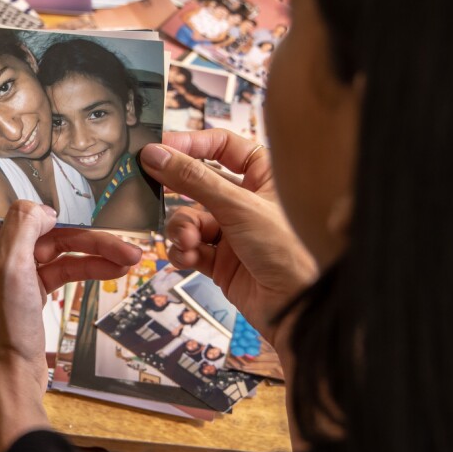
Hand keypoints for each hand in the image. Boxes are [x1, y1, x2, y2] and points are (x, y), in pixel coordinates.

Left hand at [0, 201, 140, 451]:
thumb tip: (44, 208)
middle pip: (46, 227)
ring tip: (131, 257)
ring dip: (96, 252)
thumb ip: (23, 226)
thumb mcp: (9, 267)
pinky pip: (63, 269)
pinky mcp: (29, 287)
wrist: (4, 378)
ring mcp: (11, 268)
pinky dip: (88, 268)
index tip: (90, 203)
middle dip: (89, 234)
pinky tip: (114, 269)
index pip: (20, 203)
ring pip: (60, 248)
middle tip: (125, 240)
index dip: (56, 204)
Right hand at [139, 130, 316, 348]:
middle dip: (177, 191)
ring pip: (189, 219)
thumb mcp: (238, 206)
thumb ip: (193, 179)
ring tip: (188, 241)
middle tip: (152, 186)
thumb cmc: (290, 249)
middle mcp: (246, 201)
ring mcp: (232, 232)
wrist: (300, 306)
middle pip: (198, 184)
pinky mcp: (221, 261)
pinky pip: (190, 248)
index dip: (191, 144)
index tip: (160, 149)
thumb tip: (156, 155)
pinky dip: (185, 252)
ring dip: (182, 229)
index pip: (222, 146)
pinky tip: (190, 257)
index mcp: (263, 176)